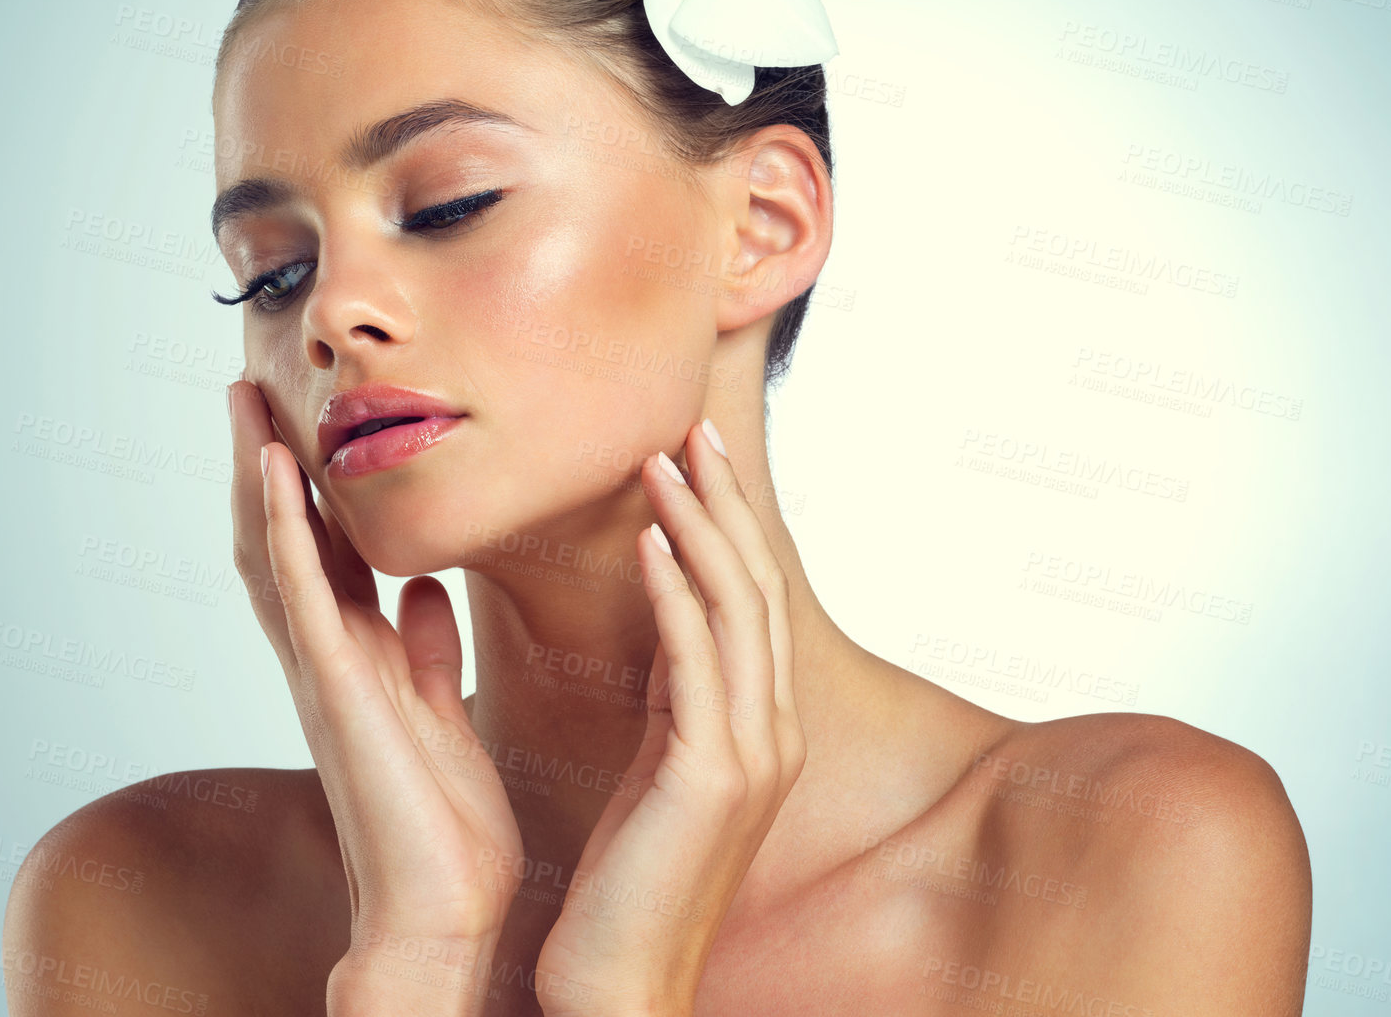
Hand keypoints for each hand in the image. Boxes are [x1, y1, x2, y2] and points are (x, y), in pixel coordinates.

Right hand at [227, 380, 523, 1002]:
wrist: (442, 908)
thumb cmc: (443, 824)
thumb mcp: (441, 709)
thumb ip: (426, 649)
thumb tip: (424, 589)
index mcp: (358, 660)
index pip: (323, 557)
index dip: (306, 493)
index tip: (298, 428)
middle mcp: (327, 657)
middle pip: (283, 542)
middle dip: (263, 468)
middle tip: (248, 393)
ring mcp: (321, 670)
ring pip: (274, 554)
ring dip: (256, 477)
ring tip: (243, 404)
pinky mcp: (331, 688)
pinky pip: (298, 592)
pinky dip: (280, 527)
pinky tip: (270, 469)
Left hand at [532, 418, 805, 1016]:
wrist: (618, 987)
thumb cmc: (623, 883)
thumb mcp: (653, 770)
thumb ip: (666, 697)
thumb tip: (651, 624)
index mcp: (756, 728)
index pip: (748, 600)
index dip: (725, 524)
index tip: (693, 457)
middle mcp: (771, 732)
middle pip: (755, 587)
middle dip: (724, 502)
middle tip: (691, 428)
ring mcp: (752, 755)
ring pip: (737, 611)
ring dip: (702, 528)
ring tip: (664, 461)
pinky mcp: (714, 777)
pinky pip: (698, 664)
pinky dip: (678, 596)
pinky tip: (652, 545)